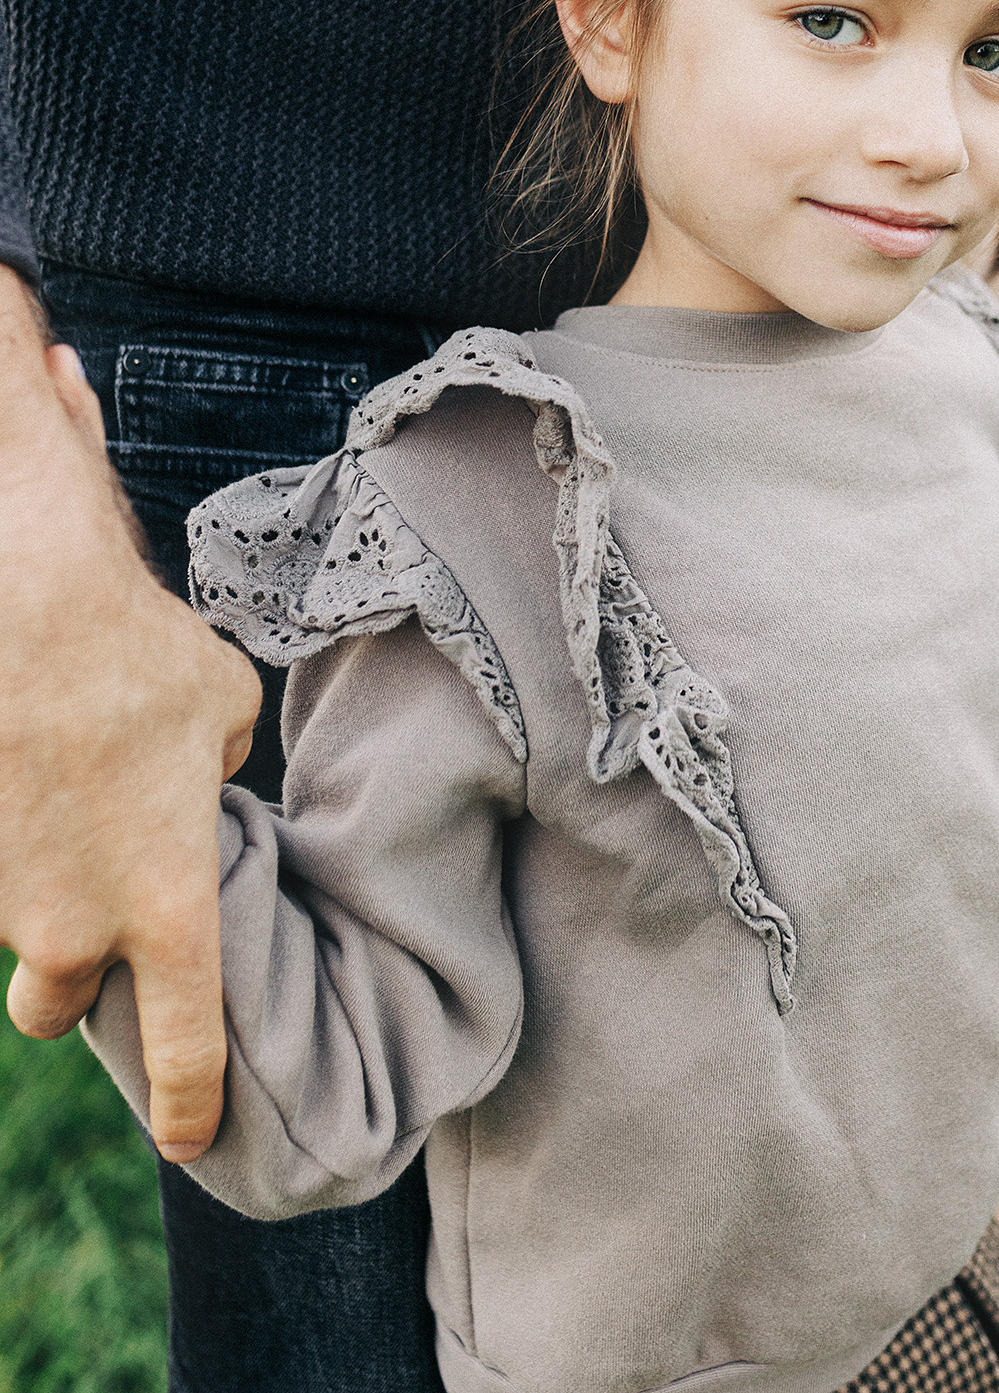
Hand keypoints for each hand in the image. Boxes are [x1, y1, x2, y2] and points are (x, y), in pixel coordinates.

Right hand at [0, 267, 260, 1160]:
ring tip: (69, 823)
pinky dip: (8, 855)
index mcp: (168, 906)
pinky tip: (34, 791)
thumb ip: (222, 777)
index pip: (186, 1046)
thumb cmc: (145, 657)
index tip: (189, 1138)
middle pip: (59, 1011)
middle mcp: (76, 924)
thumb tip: (200, 783)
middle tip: (104, 935)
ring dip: (39, 908)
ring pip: (15, 940)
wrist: (31, 609)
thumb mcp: (227, 716)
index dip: (189, 1103)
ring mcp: (3, 897)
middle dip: (78, 985)